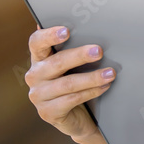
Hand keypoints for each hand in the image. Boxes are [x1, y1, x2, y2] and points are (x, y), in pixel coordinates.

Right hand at [24, 26, 115, 141]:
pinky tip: (104, 87)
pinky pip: (72, 99)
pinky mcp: (47, 112)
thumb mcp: (71, 66)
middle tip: (99, 51)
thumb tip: (86, 26)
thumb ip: (71, 48)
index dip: (49, 35)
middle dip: (80, 56)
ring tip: (110, 73)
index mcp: (38, 58)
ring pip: (67, 83)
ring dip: (92, 78)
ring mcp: (38, 95)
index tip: (66, 31)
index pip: (36, 42)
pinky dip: (91, 92)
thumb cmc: (74, 84)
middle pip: (56, 62)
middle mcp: (34, 76)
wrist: (75, 117)